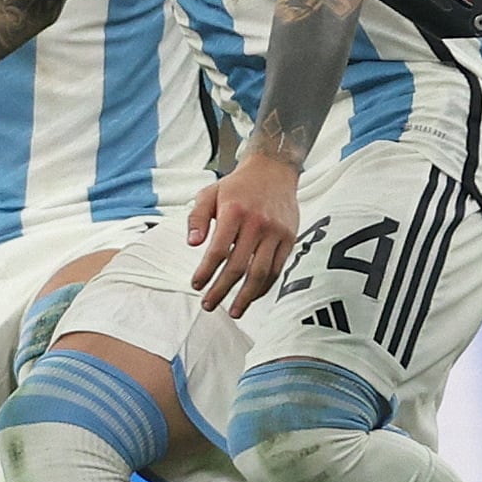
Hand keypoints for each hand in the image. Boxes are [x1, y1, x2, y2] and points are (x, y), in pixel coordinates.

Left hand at [187, 156, 299, 316]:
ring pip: (261, 273)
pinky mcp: (289, 239)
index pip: (218, 250)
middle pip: (238, 266)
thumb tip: (192, 244)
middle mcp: (257, 223)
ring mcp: (276, 233)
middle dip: (222, 290)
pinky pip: (277, 269)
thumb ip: (197, 218)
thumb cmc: (237, 186)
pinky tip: (252, 296)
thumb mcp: (209, 194)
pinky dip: (264, 287)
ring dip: (246, 296)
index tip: (196, 285)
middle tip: (209, 305)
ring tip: (234, 311)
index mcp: (234, 212)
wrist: (273, 170)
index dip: (206, 271)